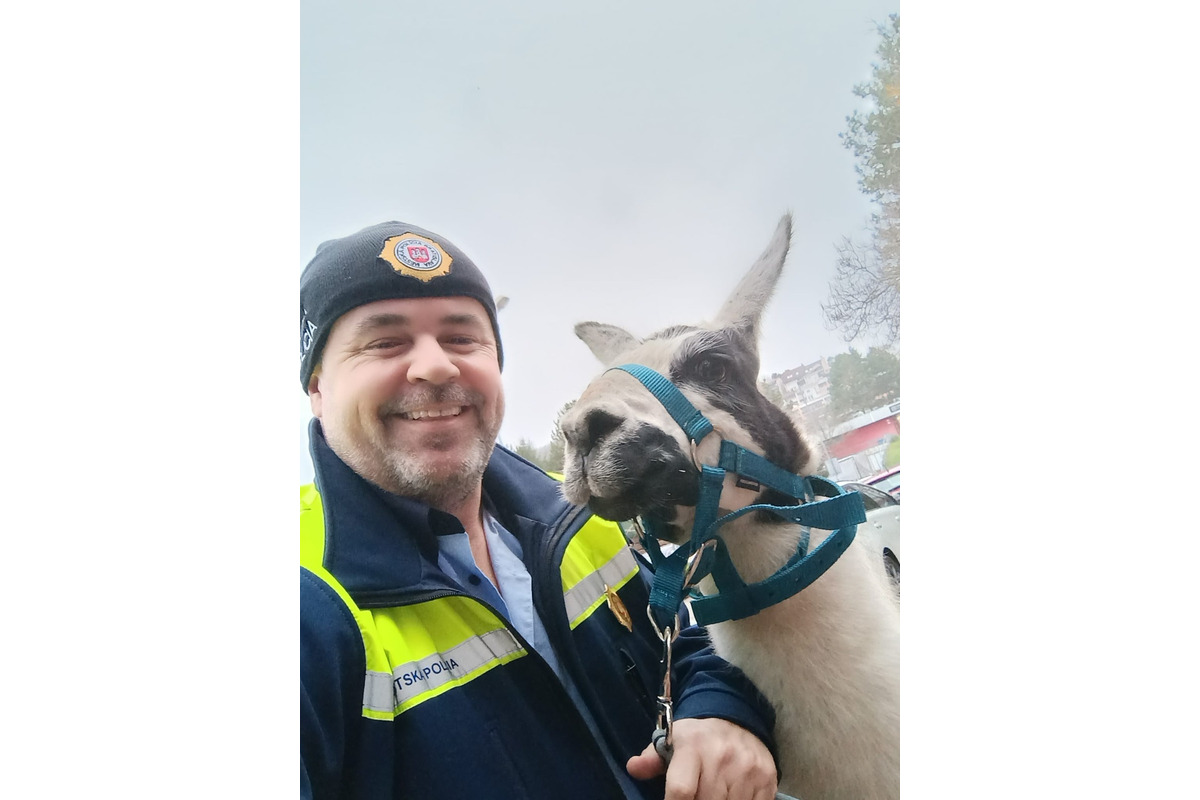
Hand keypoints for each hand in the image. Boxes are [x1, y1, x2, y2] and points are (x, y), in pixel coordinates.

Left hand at [626, 717, 777, 799]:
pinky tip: (730, 797)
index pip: (680, 790)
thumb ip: (652, 758)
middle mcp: (721, 757)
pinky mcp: (767, 779)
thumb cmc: (699, 737)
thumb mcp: (672, 740)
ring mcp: (747, 769)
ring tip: (711, 796)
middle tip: (695, 798)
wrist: (738, 719)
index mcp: (693, 747)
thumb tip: (633, 768)